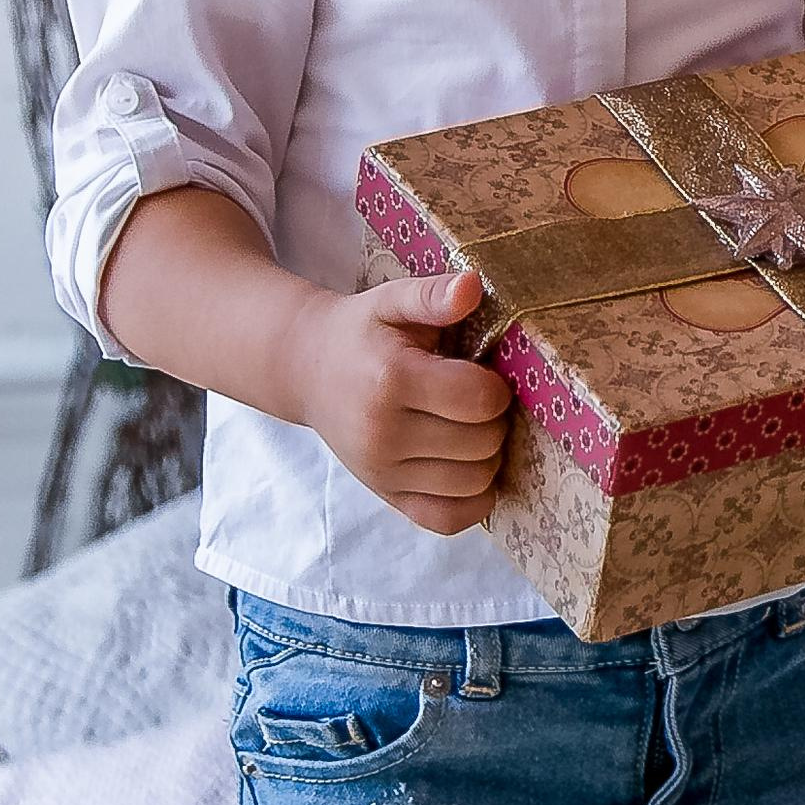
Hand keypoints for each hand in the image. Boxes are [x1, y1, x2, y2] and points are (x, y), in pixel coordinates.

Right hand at [292, 270, 512, 536]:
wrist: (307, 370)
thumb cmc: (360, 331)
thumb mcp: (391, 300)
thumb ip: (432, 294)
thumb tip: (472, 286)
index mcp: (392, 379)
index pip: (479, 399)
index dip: (496, 385)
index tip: (482, 372)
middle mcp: (384, 433)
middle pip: (483, 443)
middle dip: (494, 419)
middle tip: (476, 398)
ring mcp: (383, 472)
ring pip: (474, 482)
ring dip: (488, 456)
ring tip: (471, 427)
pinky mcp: (385, 496)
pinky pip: (448, 519)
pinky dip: (473, 499)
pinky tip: (468, 467)